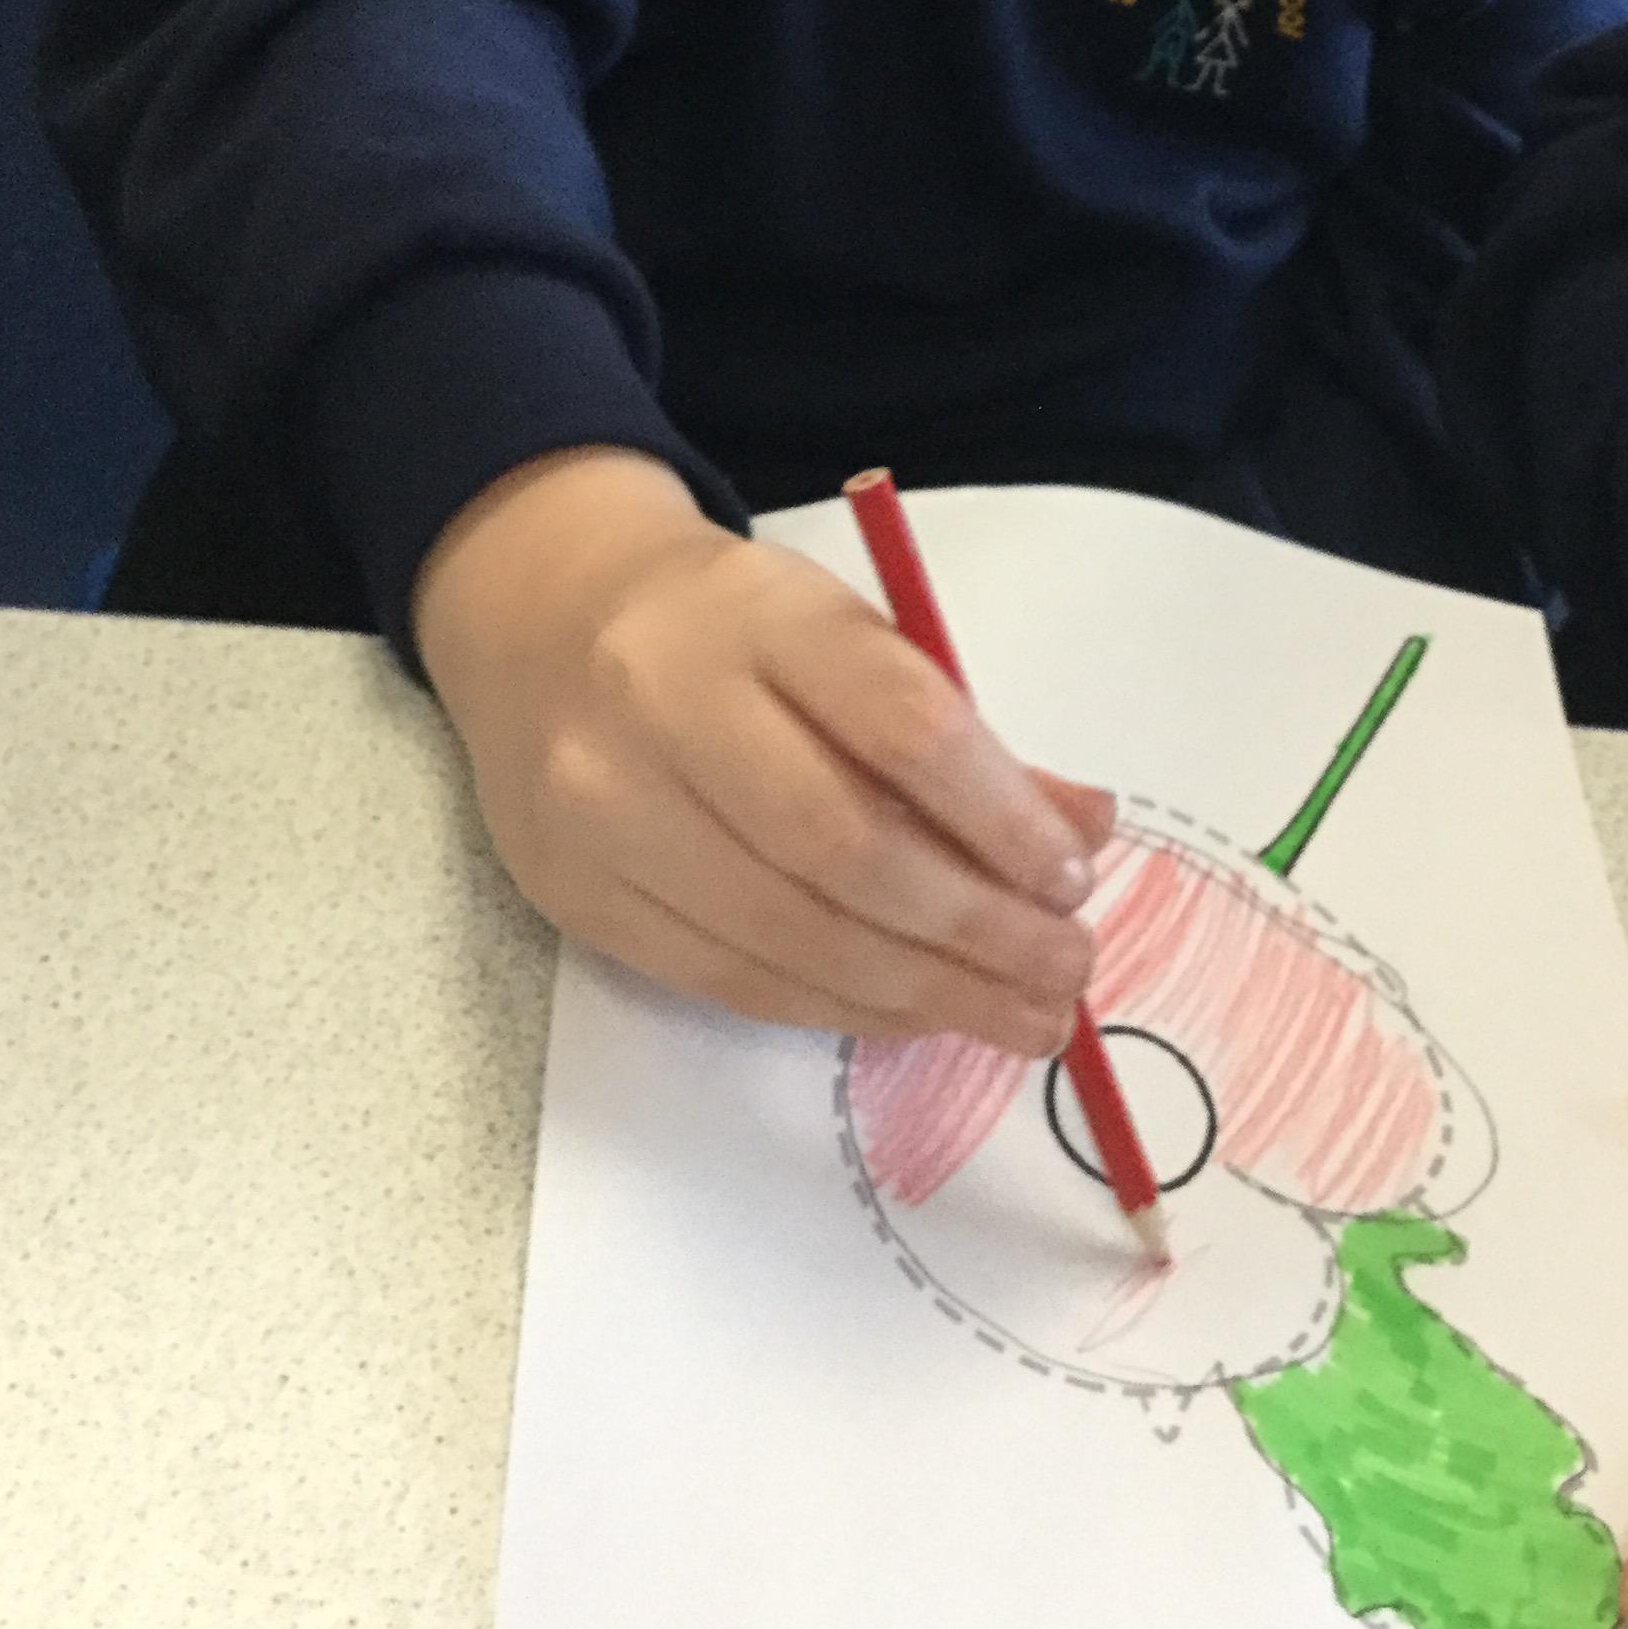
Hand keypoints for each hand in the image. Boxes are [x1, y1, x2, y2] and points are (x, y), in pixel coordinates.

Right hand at [414, 448, 1111, 1047]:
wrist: (545, 620)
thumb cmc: (735, 631)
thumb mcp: (851, 637)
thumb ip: (964, 735)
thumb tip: (1082, 836)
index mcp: (759, 614)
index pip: (901, 724)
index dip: (1000, 817)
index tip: (1074, 878)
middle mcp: (665, 703)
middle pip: (844, 847)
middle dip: (975, 929)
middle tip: (1064, 971)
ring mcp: (606, 806)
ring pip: (787, 933)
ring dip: (924, 993)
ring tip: (1019, 1015)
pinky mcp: (577, 892)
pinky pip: (730, 979)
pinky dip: (840, 1006)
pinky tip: (915, 1012)